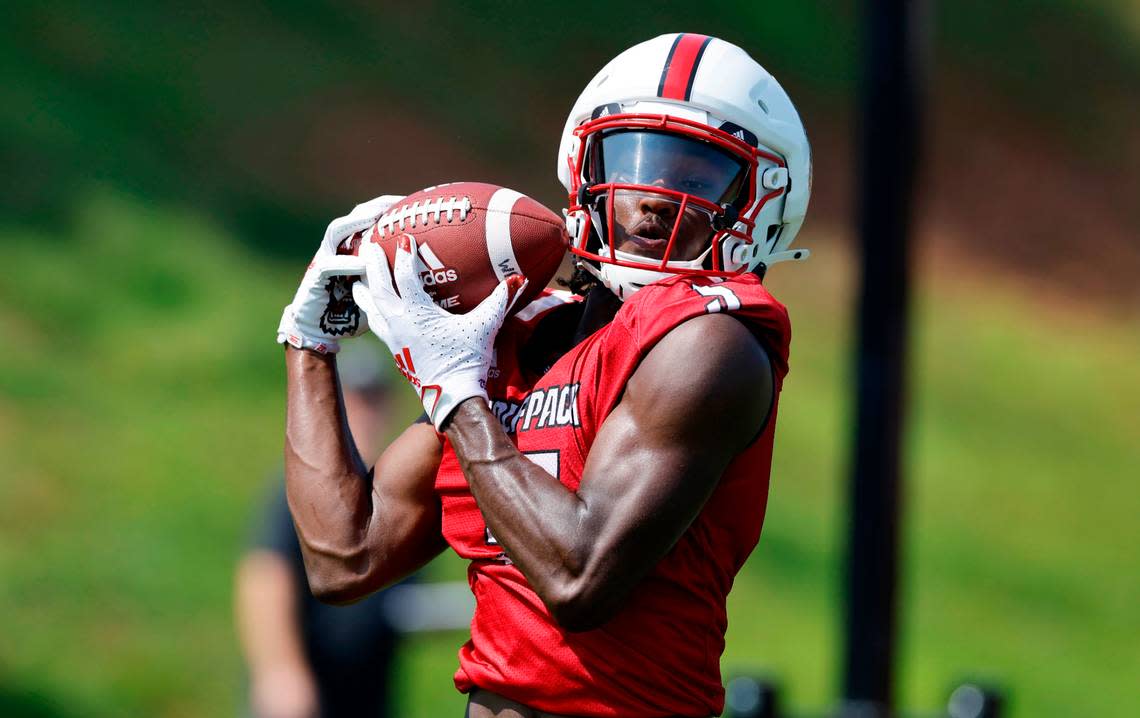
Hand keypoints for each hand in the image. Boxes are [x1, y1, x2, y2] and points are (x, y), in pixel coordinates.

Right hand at [275, 193, 403, 353]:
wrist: (320, 332)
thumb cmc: (356, 314)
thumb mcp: (383, 295)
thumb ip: (401, 284)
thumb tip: (436, 284)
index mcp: (355, 249)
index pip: (373, 219)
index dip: (391, 208)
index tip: (416, 203)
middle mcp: (339, 248)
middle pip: (356, 216)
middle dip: (376, 206)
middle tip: (398, 203)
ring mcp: (325, 259)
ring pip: (337, 230)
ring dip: (356, 222)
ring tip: (376, 219)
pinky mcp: (315, 276)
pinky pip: (331, 265)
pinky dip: (347, 263)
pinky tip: (364, 263)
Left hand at [352, 234, 525, 428]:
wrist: (452, 397)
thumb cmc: (468, 360)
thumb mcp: (485, 327)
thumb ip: (498, 300)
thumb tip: (516, 279)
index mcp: (418, 313)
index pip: (405, 276)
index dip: (404, 255)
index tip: (403, 238)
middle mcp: (400, 322)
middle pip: (378, 287)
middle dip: (372, 265)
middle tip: (367, 246)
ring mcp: (394, 338)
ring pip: (371, 307)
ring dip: (364, 289)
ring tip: (358, 276)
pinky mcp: (395, 350)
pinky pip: (376, 324)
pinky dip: (372, 311)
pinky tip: (374, 309)